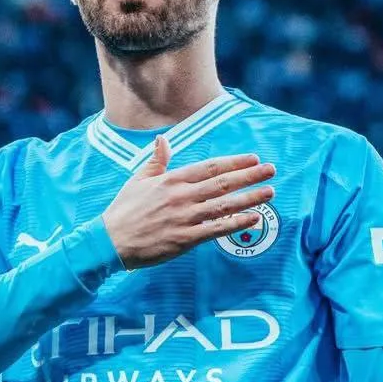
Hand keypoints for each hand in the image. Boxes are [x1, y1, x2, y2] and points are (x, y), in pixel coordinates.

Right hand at [101, 135, 275, 269]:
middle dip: (250, 175)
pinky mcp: (186, 239)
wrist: (111, 241)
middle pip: (223, 183)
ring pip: (224, 205)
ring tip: (270, 192)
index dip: (234, 162)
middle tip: (271, 170)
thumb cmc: (124, 211)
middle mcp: (181, 196)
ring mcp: (185, 217)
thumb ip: (156, 161)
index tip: (253, 158)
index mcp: (171, 180)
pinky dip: (236, 223)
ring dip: (250, 198)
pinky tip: (254, 218)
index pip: (210, 167)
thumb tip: (162, 140)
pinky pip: (217, 230)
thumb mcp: (138, 180)